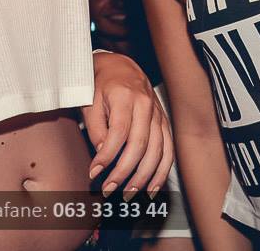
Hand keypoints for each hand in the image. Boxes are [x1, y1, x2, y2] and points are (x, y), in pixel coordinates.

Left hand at [83, 52, 173, 201]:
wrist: (119, 66)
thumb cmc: (101, 84)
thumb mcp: (90, 100)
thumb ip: (96, 128)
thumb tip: (103, 154)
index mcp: (126, 96)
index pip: (119, 132)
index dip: (106, 156)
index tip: (94, 172)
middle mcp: (146, 104)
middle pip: (140, 144)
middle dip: (124, 172)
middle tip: (109, 189)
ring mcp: (158, 114)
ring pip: (157, 150)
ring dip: (144, 176)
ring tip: (129, 193)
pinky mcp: (164, 122)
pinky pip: (168, 149)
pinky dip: (162, 170)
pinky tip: (153, 186)